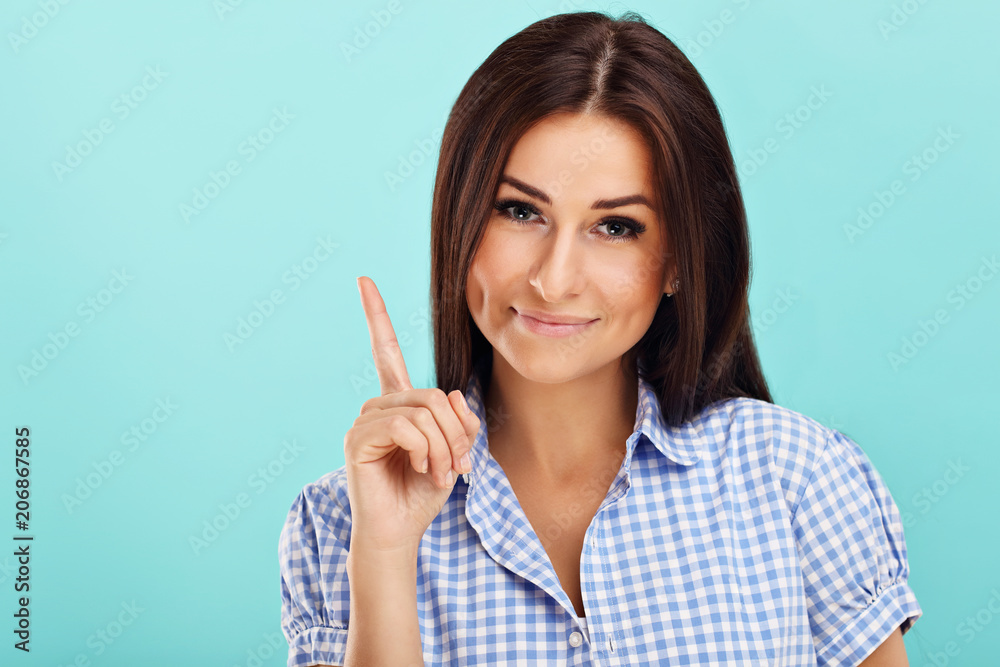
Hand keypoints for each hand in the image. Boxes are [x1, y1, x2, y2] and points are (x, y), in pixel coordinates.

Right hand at [343, 276, 479, 553]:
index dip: (376, 315)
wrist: (400, 530)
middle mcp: (378, 405)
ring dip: (444, 447)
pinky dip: (426, 450)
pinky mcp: (359, 438)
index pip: (386, 350)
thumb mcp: (455, 450)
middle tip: (458, 466)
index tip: (363, 280)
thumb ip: (458, 419)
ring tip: (440, 472)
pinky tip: (423, 470)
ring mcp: (365, 420)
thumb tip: (448, 396)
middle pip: (432, 394)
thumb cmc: (423, 491)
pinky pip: (406, 426)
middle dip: (456, 433)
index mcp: (399, 402)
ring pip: (423, 411)